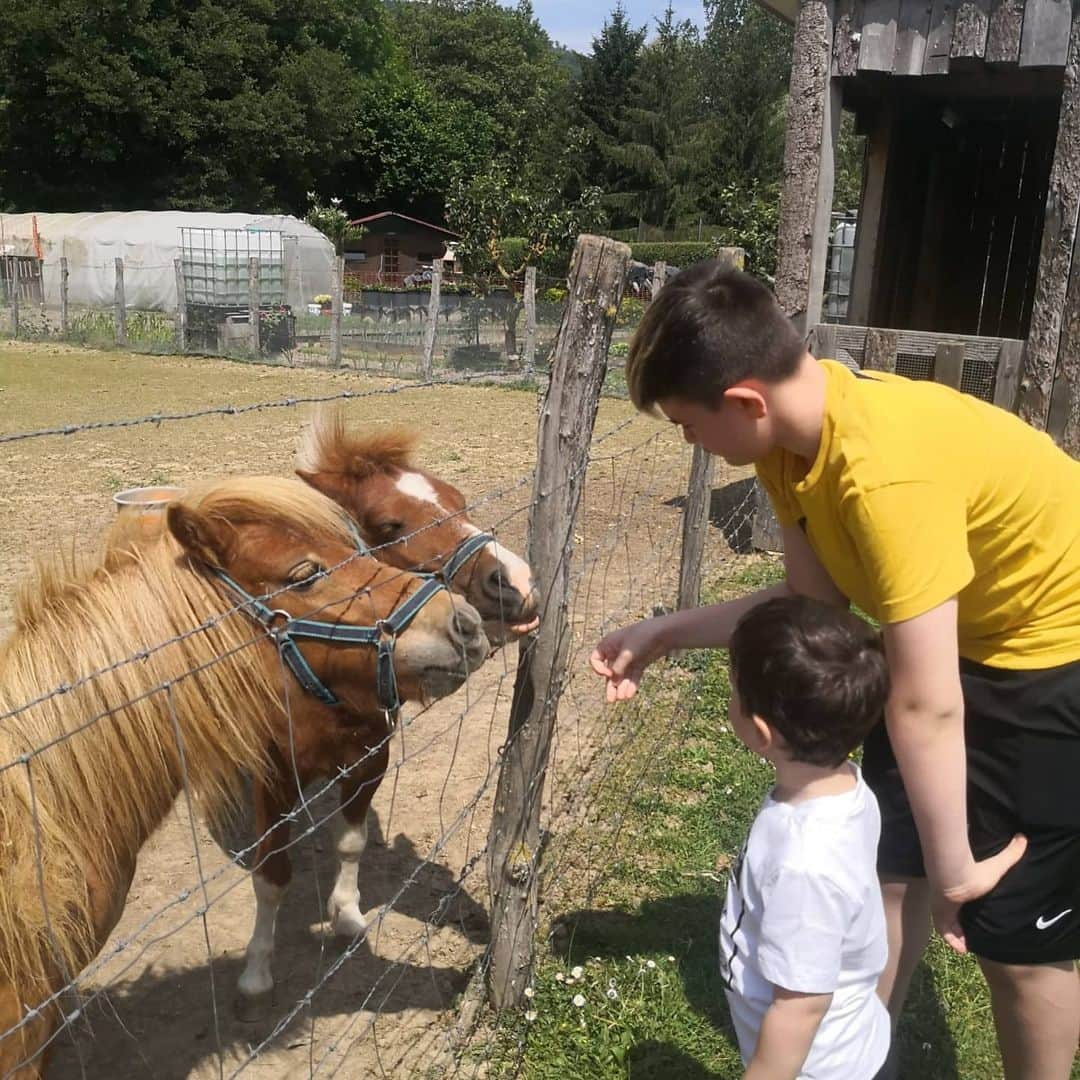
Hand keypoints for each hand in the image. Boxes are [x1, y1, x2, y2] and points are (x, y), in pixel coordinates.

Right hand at [589, 619, 667, 702]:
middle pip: (609, 672)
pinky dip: (631, 684)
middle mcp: (616, 652)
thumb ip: (618, 667)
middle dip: (611, 685)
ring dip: (622, 687)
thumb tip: (612, 681)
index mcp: (608, 644)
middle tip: (611, 699)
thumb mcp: (627, 652)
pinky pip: (633, 676)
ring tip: (623, 697)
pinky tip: (631, 694)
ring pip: (622, 676)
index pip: (596, 659)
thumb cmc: (642, 636)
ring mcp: (628, 659)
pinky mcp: (639, 663)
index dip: (599, 668)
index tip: (608, 673)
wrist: (663, 632)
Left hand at [932, 834, 1027, 952]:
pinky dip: (951, 942)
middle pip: (948, 914)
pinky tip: (962, 951)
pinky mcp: (939, 914)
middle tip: (968, 938)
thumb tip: (1022, 837)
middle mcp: (945, 897)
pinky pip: (943, 932)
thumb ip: (1009, 854)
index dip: (963, 911)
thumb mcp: (995, 866)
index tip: (970, 921)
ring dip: (954, 936)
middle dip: (957, 926)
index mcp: (957, 888)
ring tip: (966, 947)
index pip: (957, 900)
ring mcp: (939, 905)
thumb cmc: (972, 870)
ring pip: (944, 924)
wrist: (951, 872)